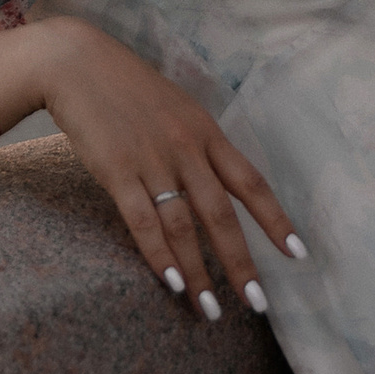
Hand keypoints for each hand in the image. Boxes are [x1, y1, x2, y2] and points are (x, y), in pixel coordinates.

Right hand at [33, 14, 305, 320]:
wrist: (76, 63)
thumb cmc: (126, 88)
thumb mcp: (176, 108)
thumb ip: (198, 144)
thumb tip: (221, 182)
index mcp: (206, 131)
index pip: (251, 182)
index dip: (275, 220)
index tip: (297, 254)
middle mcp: (186, 147)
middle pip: (221, 213)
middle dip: (241, 262)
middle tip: (258, 303)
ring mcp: (152, 159)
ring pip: (184, 225)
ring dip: (199, 272)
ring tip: (211, 310)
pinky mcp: (117, 170)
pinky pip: (143, 221)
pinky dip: (159, 255)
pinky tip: (172, 283)